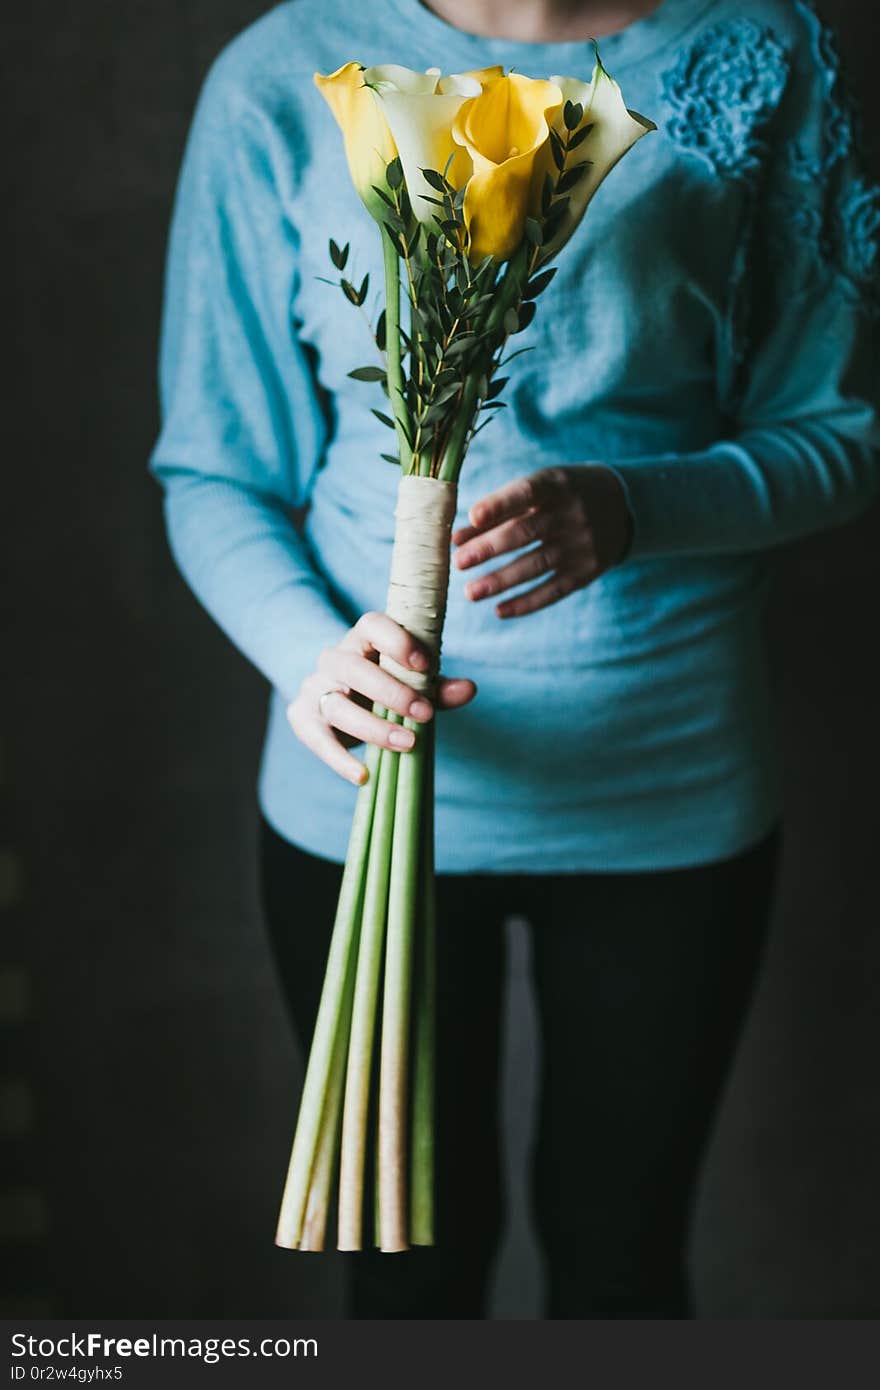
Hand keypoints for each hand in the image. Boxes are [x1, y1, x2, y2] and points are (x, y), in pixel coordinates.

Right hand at [288, 611, 476, 784]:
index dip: (396, 642)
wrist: (342, 703)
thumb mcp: (415, 686)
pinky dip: (339, 760)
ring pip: (336, 705)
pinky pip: (318, 739)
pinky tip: (364, 775)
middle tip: (424, 715)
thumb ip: (438, 687)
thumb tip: (469, 689)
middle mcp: (334, 658)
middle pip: (353, 668)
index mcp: (363, 639)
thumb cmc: (386, 688)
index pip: (372, 625)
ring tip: (407, 744)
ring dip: (374, 728)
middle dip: (391, 692)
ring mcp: (315, 687)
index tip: (425, 665)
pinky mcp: (302, 717)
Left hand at [452, 465, 633, 617]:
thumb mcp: (537, 493)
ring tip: (470, 592)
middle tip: (459, 562)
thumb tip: (455, 539)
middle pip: (526, 533)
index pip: (526, 493)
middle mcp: (573, 513)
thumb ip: (498, 513)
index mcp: (557, 484)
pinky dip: (526, 602)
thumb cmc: (561, 496)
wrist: (622, 505)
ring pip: (536, 565)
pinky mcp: (588, 570)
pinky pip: (554, 590)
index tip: (473, 516)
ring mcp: (583, 544)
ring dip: (501, 581)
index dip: (499, 505)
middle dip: (490, 548)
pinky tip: (499, 610)